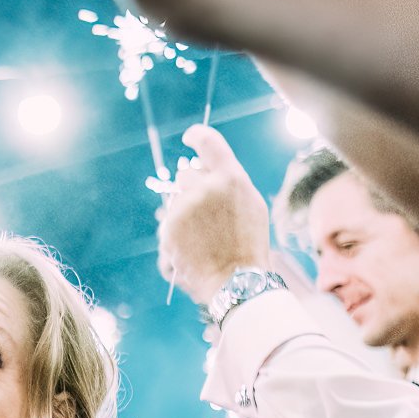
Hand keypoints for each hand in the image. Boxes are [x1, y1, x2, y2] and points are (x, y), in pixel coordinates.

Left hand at [157, 124, 275, 305]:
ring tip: (205, 240)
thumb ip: (227, 183)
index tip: (190, 136)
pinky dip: (176, 236)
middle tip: (208, 214)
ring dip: (184, 215)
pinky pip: (168, 225)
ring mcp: (183, 209)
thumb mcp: (250, 204)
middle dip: (192, 189)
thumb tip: (202, 171)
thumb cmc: (248, 244)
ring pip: (174, 202)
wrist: (237, 281)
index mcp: (229, 178)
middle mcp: (203, 188)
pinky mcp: (168, 230)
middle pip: (185, 175)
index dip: (197, 136)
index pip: (208, 143)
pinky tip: (194, 251)